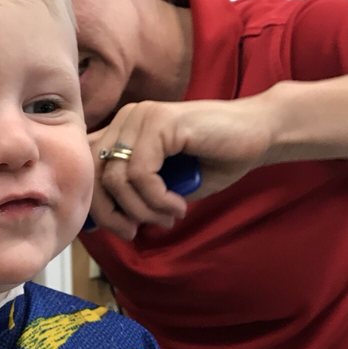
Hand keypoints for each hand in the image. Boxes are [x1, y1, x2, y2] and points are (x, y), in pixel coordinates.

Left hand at [89, 96, 272, 239]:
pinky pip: (141, 173)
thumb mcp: (164, 185)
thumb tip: (100, 221)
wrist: (259, 135)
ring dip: (142, 209)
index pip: (88, 170)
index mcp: (122, 131)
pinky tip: (177, 205)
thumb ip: (133, 195)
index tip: (124, 229)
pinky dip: (157, 198)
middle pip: (95, 176)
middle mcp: (127, 119)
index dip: (98, 206)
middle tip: (137, 231)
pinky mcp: (161, 121)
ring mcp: (142, 116)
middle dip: (113, 214)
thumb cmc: (214, 161)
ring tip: (168, 217)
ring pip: (118, 178)